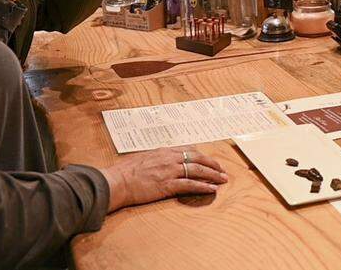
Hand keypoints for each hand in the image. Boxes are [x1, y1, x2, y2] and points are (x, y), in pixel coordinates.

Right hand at [102, 147, 227, 210]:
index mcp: (163, 151)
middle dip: (212, 164)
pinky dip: (203, 186)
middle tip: (222, 170)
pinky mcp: (168, 184)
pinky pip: (190, 184)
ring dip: (213, 175)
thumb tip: (161, 162)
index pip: (188, 150)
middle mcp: (169, 158)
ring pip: (197, 170)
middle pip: (197, 158)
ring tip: (223, 180)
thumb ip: (156, 159)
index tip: (209, 160)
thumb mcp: (143, 159)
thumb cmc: (125, 172)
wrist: (117, 181)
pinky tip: (212, 189)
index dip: (202, 155)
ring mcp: (170, 171)